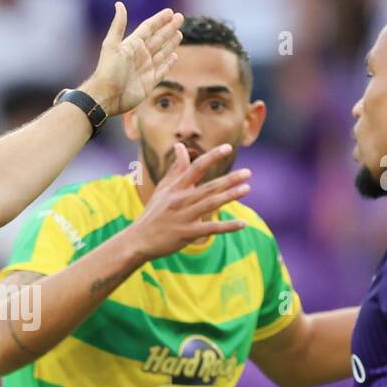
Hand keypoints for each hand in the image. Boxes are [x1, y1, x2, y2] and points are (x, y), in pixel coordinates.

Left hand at [79, 3, 183, 116]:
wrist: (106, 97)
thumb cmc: (107, 71)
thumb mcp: (111, 45)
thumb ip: (118, 25)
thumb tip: (119, 4)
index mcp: (132, 45)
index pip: (148, 28)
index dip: (159, 20)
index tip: (170, 12)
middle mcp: (140, 55)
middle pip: (158, 38)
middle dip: (169, 28)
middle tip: (180, 17)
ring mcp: (145, 68)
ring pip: (162, 52)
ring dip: (171, 43)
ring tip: (179, 33)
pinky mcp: (149, 82)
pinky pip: (162, 70)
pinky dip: (169, 63)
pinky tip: (175, 56)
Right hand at [127, 143, 250, 260]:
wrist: (138, 240)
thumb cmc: (153, 213)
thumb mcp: (163, 189)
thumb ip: (176, 168)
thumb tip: (181, 146)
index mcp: (175, 188)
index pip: (196, 168)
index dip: (212, 157)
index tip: (228, 148)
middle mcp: (180, 200)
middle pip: (208, 187)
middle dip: (229, 179)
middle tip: (248, 173)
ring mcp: (183, 217)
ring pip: (210, 204)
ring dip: (230, 196)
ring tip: (247, 189)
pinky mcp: (187, 234)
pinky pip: (211, 229)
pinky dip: (228, 227)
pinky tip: (243, 224)